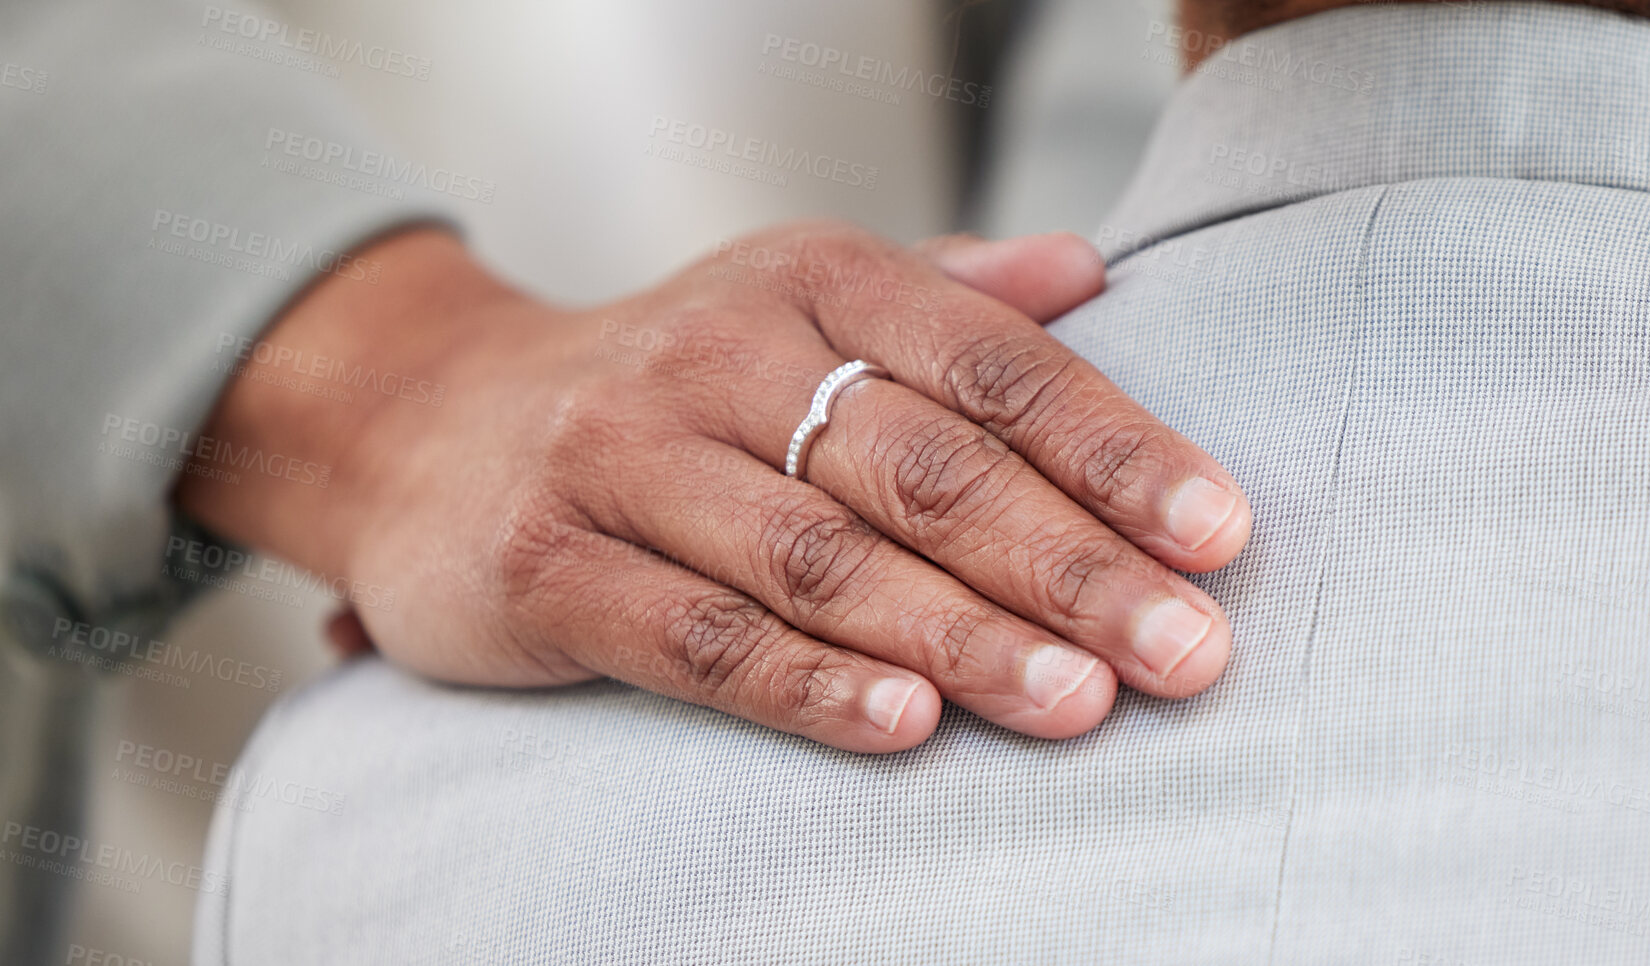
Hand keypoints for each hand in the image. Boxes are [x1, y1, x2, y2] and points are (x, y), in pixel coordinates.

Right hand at [179, 223, 1250, 752]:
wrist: (428, 422)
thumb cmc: (671, 383)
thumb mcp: (798, 303)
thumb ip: (946, 298)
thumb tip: (1091, 274)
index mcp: (809, 280)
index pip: (992, 365)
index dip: (1116, 449)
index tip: (1220, 535)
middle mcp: (717, 351)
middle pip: (924, 467)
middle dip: (1071, 565)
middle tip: (1189, 652)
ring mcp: (623, 456)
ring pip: (820, 557)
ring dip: (962, 635)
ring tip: (1081, 701)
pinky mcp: (544, 563)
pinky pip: (695, 636)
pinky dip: (804, 683)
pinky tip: (906, 723)